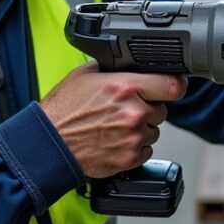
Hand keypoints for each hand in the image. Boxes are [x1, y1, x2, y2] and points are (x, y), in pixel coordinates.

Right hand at [40, 62, 188, 177]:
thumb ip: (113, 69)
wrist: (50, 143)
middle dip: (147, 108)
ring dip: (141, 128)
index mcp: (125, 87)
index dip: (174, 85)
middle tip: (124, 109)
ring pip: (154, 130)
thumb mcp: (85, 75)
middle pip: (162, 109)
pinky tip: (114, 140)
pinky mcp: (130, 158)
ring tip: (114, 126)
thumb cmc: (63, 109)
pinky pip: (146, 150)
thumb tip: (131, 65)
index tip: (172, 86)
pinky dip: (134, 146)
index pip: (172, 85)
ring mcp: (133, 137)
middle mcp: (133, 112)